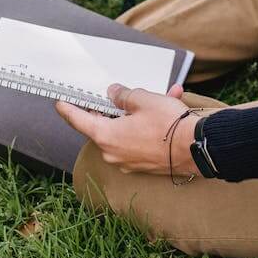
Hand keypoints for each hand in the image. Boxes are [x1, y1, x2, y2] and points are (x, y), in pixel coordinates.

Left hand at [55, 83, 199, 175]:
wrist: (198, 148)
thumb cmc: (169, 125)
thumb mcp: (143, 99)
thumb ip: (123, 96)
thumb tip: (114, 94)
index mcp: (106, 136)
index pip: (78, 120)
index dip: (67, 108)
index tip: (59, 102)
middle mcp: (113, 152)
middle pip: (103, 125)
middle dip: (112, 107)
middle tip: (114, 93)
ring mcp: (128, 161)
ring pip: (126, 130)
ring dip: (138, 114)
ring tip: (159, 96)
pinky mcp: (144, 164)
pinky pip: (141, 139)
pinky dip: (150, 125)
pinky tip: (168, 106)